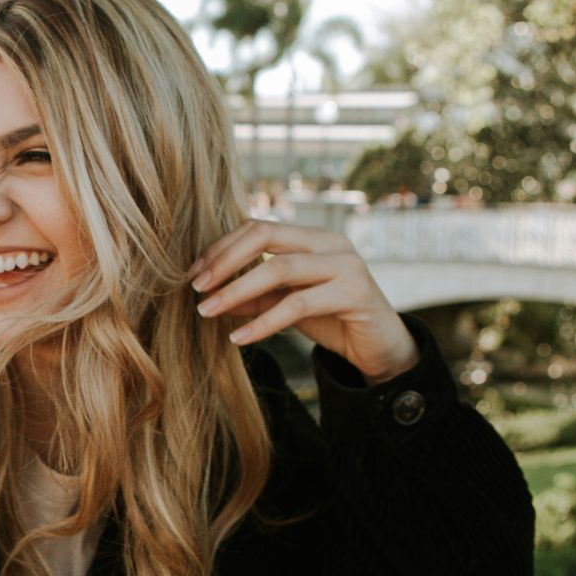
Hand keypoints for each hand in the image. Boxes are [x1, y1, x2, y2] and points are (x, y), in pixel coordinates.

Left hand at [189, 220, 418, 383]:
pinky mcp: (355, 293)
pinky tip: (239, 338)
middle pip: (266, 234)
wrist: (381, 347)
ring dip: (236, 291)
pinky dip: (263, 322)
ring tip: (207, 312)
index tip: (193, 274)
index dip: (221, 247)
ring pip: (279, 268)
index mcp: (312, 236)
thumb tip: (210, 296)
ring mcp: (345, 264)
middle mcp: (330, 242)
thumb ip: (253, 297)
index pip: (258, 227)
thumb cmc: (333, 319)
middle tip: (195, 288)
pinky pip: (297, 305)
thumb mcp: (285, 305)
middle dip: (224, 260)